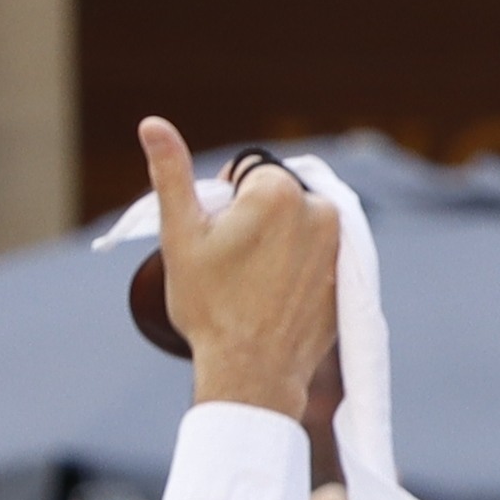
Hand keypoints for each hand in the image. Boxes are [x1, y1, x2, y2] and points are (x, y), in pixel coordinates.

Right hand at [141, 119, 338, 418]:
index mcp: (279, 191)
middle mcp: (320, 211)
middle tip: (235, 262)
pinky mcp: (347, 276)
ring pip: (299, 222)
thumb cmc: (210, 307)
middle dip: (255, 217)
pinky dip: (300, 263)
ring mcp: (340, 246)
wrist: (252, 375)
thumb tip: (152, 123)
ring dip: (278, 238)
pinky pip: (319, 253)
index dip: (227, 202)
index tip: (219, 238)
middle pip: (277, 195)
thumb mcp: (181, 236)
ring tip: (255, 279)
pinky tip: (277, 293)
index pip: (248, 174)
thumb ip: (171, 174)